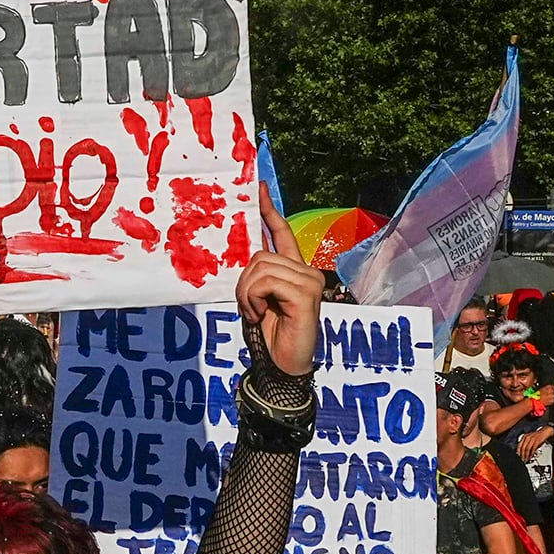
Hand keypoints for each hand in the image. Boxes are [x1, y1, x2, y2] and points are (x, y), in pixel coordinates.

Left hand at [238, 199, 323, 379]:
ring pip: (260, 267)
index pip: (282, 232)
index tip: (259, 187)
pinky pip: (266, 282)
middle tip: (248, 306)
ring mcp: (309, 281)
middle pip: (261, 254)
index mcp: (295, 270)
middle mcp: (307, 271)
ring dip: (246, 293)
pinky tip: (260, 316)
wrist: (282, 366)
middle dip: (244, 281)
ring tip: (255, 313)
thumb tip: (247, 252)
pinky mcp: (305, 294)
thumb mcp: (257, 298)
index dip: (269, 210)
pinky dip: (253, 299)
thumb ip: (256, 275)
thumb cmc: (269, 335)